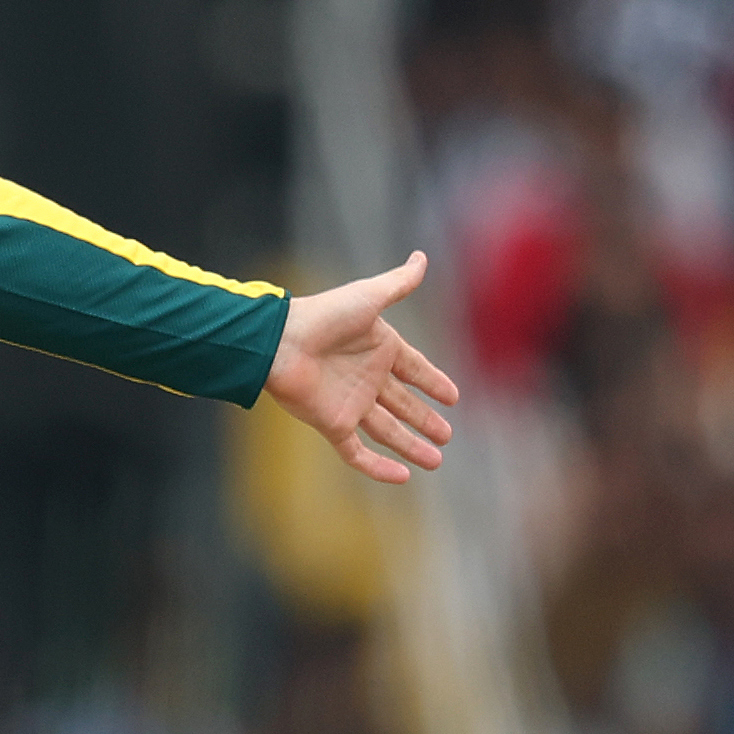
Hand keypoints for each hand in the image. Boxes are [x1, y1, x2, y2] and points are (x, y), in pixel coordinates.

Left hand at [264, 251, 459, 483]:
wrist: (280, 342)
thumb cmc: (323, 316)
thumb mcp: (368, 297)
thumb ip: (398, 283)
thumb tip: (422, 257)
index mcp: (378, 348)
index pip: (414, 370)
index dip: (433, 383)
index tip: (454, 396)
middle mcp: (366, 378)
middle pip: (403, 404)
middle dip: (425, 420)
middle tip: (447, 435)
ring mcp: (349, 403)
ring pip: (387, 430)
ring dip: (411, 446)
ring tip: (437, 460)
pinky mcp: (332, 423)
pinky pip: (357, 451)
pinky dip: (378, 467)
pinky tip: (403, 476)